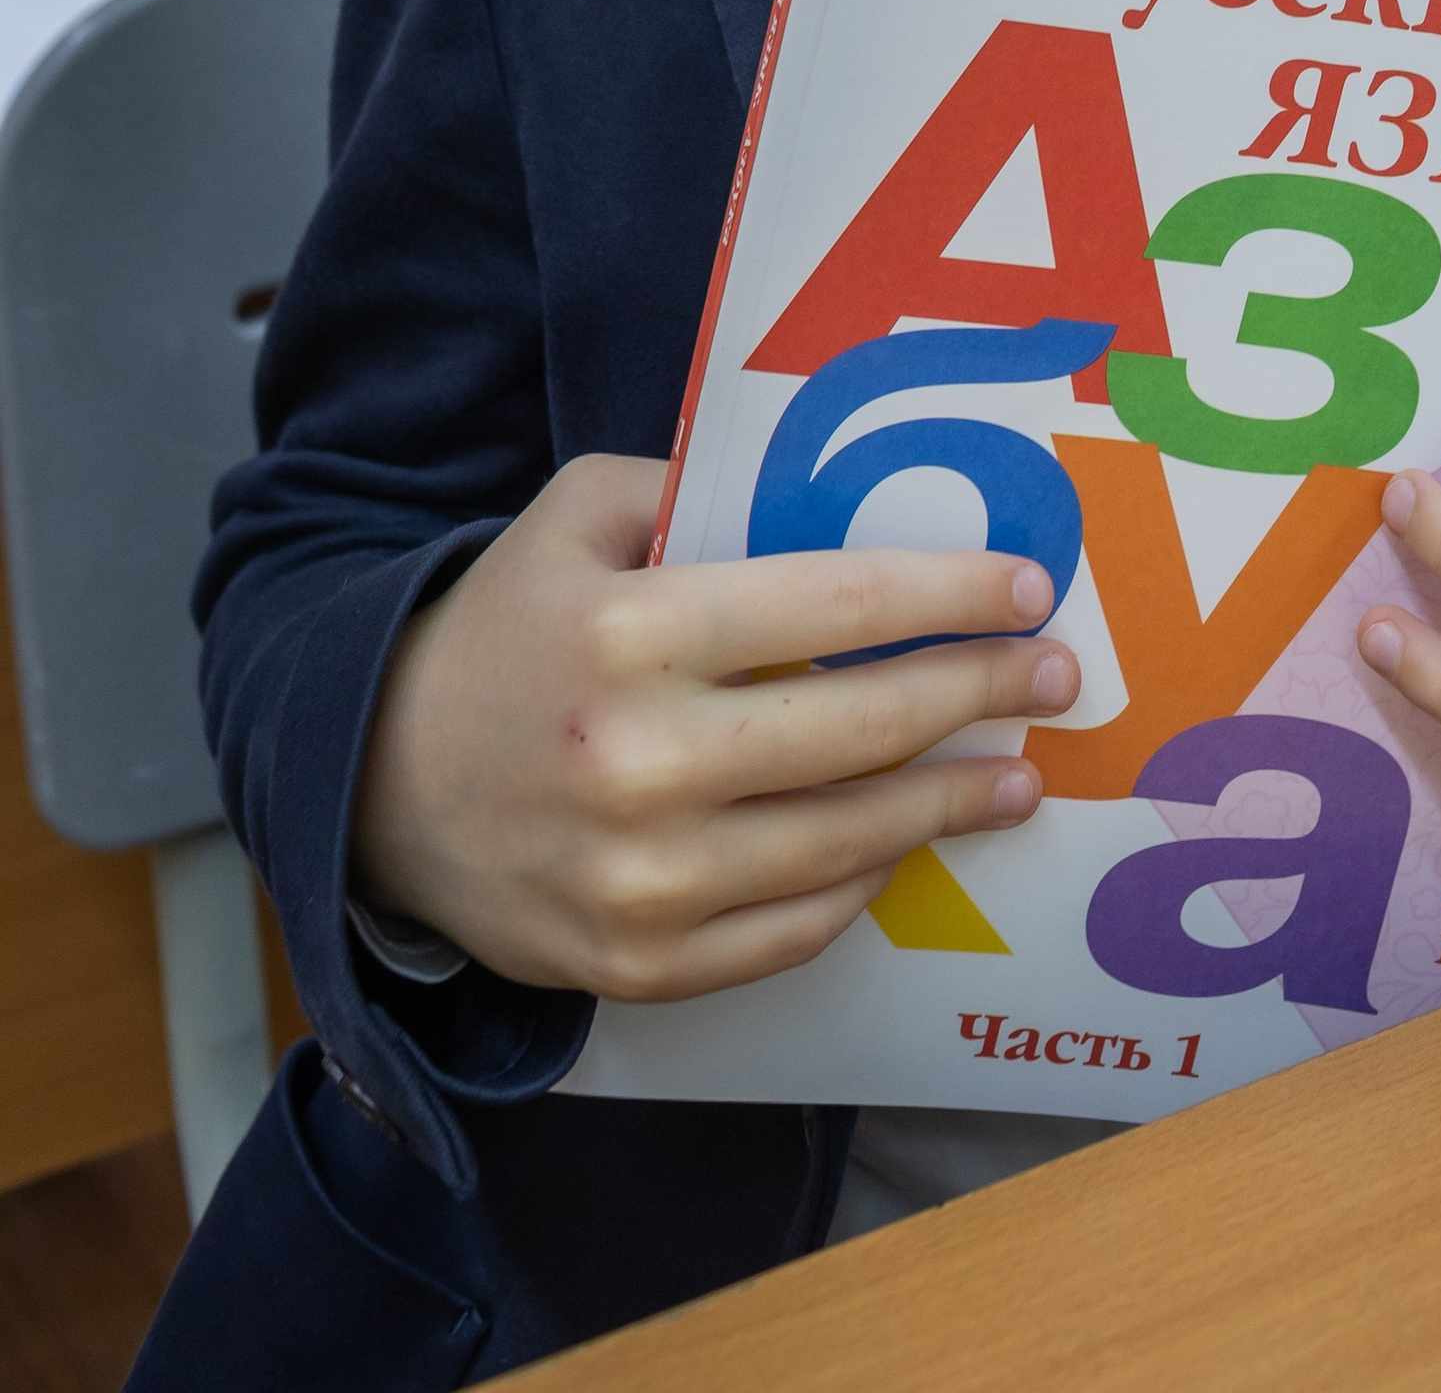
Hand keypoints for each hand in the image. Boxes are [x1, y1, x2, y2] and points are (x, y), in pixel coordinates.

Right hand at [352, 456, 1079, 1001]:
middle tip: (1055, 678)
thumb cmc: (502, 629)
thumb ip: (697, 490)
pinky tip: (904, 846)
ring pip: (845, 845)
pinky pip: (791, 931)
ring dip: (949, 806)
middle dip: (981, 697)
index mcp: (631, 631)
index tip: (1029, 590)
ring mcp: (640, 878)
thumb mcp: (578, 516)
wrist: (373, 786)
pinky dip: (862, 887)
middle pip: (862, 729)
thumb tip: (841, 489)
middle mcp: (640, 761)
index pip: (836, 604)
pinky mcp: (636, 963)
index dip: (951, 597)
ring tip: (1014, 776)